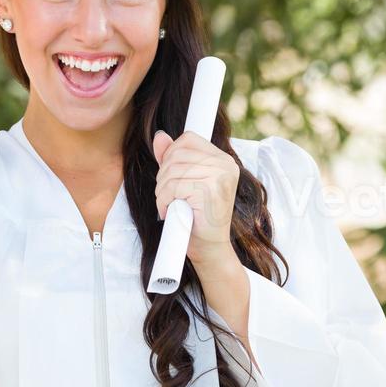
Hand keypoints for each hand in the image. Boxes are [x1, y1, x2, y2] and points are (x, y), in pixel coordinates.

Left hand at [153, 129, 239, 267]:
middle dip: (163, 177)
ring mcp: (220, 176)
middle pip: (176, 154)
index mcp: (224, 160)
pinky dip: (164, 201)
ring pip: (172, 171)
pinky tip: (171, 213)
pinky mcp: (210, 190)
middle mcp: (226, 165)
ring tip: (169, 206)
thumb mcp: (183, 183)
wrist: (210, 250)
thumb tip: (159, 136)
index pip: (188, 139)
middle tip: (167, 197)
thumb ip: (173, 158)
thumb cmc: (196, 218)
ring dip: (162, 191)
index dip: (170, 156)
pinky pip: (173, 187)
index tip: (170, 178)